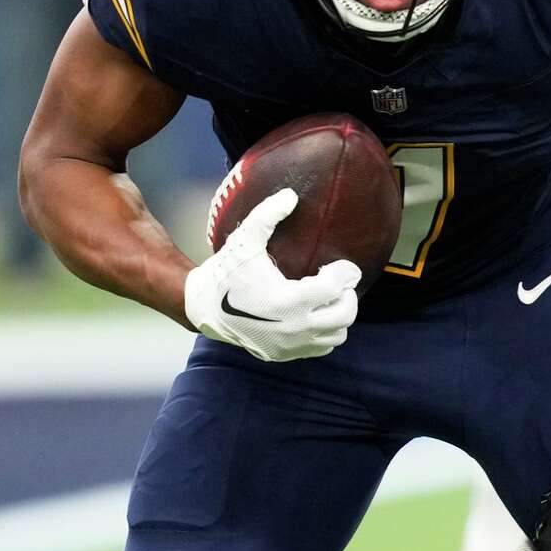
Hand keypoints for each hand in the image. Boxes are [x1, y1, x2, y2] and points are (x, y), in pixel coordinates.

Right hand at [183, 189, 361, 361]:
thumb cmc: (226, 271)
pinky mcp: (285, 354)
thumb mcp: (244, 240)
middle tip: (341, 283)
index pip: (334, 289)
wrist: (203, 308)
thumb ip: (267, 215)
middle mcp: (292, 328)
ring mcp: (290, 345)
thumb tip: (291, 196)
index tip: (346, 266)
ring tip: (330, 298)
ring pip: (337, 335)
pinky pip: (321, 348)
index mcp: (286, 300)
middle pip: (344, 314)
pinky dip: (326, 333)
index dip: (346, 274)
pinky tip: (317, 314)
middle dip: (348, 296)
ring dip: (340, 316)